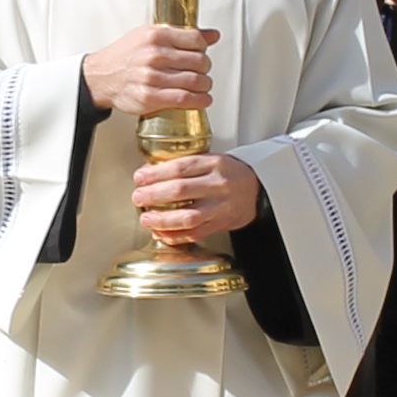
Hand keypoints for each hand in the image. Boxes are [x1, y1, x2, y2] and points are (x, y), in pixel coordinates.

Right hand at [84, 24, 213, 116]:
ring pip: (195, 81)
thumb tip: (212, 35)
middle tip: (202, 72)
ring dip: (205, 86)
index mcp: (155, 35)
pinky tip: (202, 100)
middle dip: (205, 69)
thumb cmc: (125, 56)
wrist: (100, 77)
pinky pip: (184, 99)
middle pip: (199, 62)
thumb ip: (182, 35)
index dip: (203, 48)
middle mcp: (154, 55)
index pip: (196, 40)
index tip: (201, 54)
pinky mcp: (149, 97)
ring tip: (202, 86)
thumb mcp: (150, 36)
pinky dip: (199, 101)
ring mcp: (151, 77)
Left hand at [130, 150, 260, 246]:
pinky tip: (161, 233)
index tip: (140, 177)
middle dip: (154, 195)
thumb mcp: (211, 160)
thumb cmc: (229, 174)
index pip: (181, 167)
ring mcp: (221, 207)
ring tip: (146, 218)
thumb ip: (184, 166)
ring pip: (188, 217)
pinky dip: (175, 236)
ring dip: (162, 219)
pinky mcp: (221, 225)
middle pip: (181, 190)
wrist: (258, 191)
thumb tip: (149, 173)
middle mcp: (218, 185)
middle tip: (138, 197)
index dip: (157, 173)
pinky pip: (195, 234)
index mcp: (215, 164)